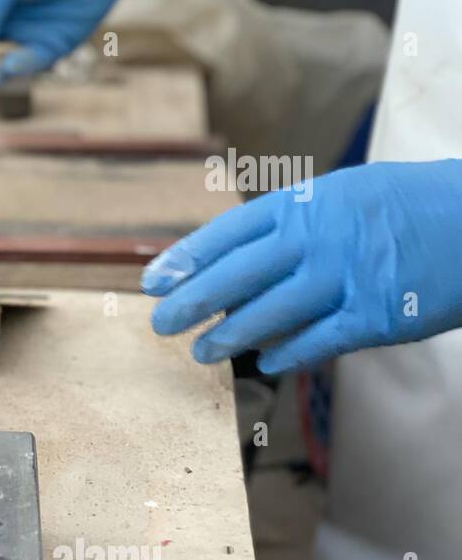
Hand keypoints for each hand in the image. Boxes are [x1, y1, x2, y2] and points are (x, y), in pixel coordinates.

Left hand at [141, 160, 461, 373]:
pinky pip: (316, 341)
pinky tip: (263, 363)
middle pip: (236, 275)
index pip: (228, 232)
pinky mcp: (376, 314)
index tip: (152, 281)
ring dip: (228, 336)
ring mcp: (347, 276)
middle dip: (191, 302)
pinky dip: (285, 355)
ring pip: (268, 313)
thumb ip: (293, 225)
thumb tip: (237, 265)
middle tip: (160, 323)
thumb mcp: (345, 196)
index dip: (185, 259)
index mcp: (307, 202)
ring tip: (201, 351)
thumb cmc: (408, 207)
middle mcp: (320, 236)